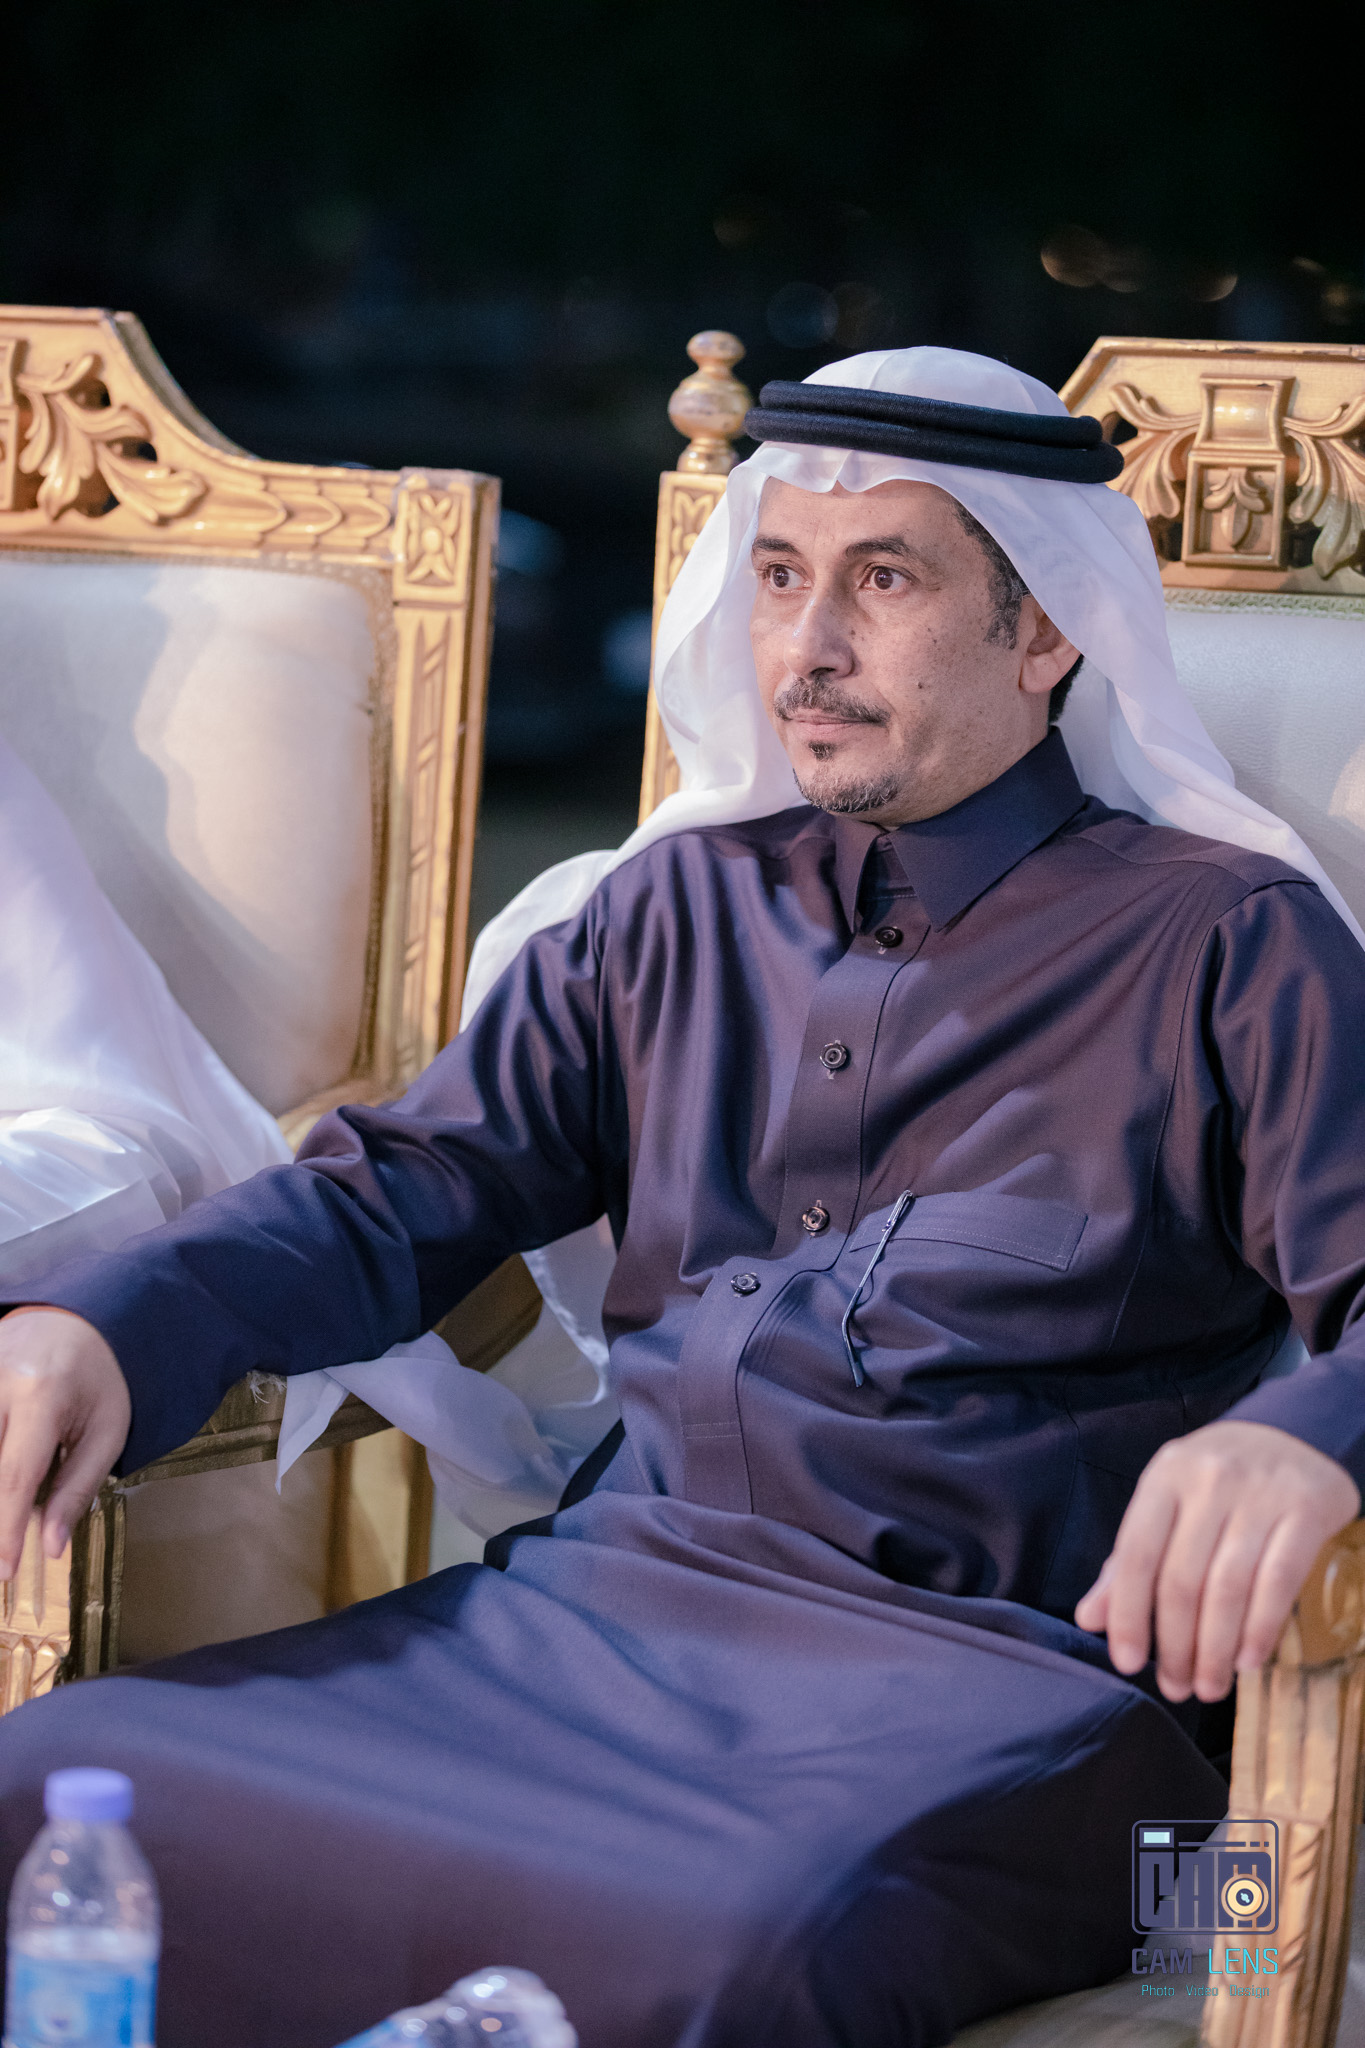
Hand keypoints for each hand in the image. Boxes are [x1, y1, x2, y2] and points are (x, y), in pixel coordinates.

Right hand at [0, 1308, 129, 1576]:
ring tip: (10, 1518)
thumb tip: (50, 1547)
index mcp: (42, 1394)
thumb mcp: (108, 1431)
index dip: (4, 1530)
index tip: (3, 1572)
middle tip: (3, 1558)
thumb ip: (77, 1488)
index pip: (14, 1475)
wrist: (74, 1320)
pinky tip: (2, 1479)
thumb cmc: (98, 1380)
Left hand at [1075, 1419, 1359, 1701]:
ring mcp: (1259, 1494)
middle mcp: (1208, 1481)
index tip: (1126, 1663)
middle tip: (1176, 1688)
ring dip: (1215, 1649)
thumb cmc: (1216, 1479)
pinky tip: (1247, 1661)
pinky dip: (1259, 1629)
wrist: (1294, 1431)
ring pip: (1228, 1587)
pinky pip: (1278, 1582)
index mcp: (1165, 1477)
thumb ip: (1129, 1561)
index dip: (1128, 1614)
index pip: (1136, 1555)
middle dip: (1175, 1645)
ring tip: (1208, 1687)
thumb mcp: (1167, 1502)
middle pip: (1182, 1579)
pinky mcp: (1305, 1510)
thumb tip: (1090, 1618)